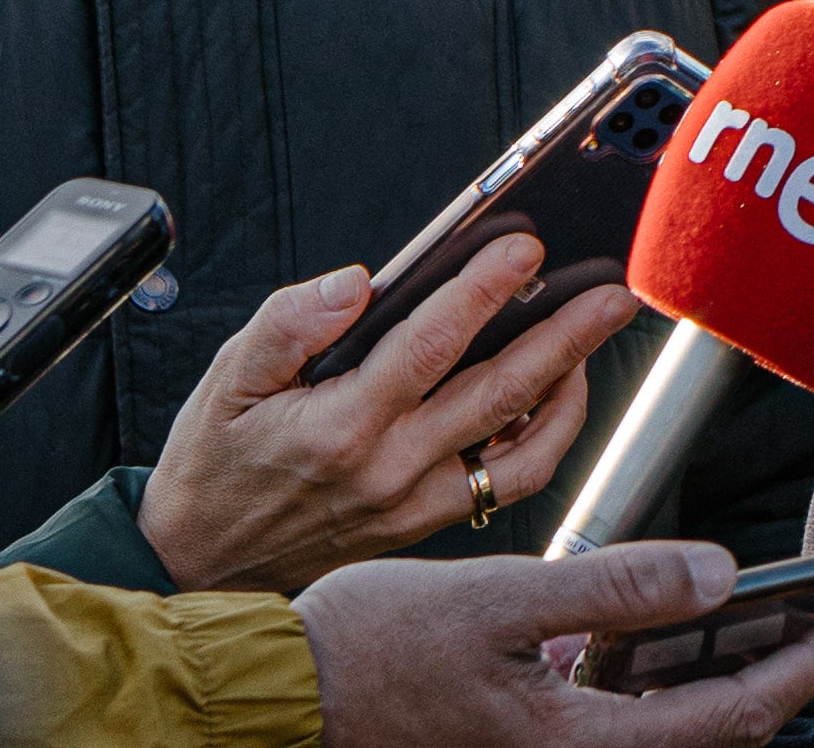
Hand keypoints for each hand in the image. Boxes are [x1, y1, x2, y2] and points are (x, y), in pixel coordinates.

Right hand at [141, 234, 637, 592]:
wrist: (199, 566)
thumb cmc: (216, 465)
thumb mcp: (224, 382)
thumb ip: (287, 324)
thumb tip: (354, 282)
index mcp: (340, 426)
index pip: (429, 345)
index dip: (482, 291)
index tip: (525, 247)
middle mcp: (389, 469)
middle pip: (499, 393)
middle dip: (566, 336)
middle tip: (614, 294)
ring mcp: (416, 504)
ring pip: (520, 450)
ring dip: (570, 391)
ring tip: (594, 340)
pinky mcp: (428, 524)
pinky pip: (507, 485)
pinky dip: (545, 440)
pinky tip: (554, 395)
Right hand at [293, 541, 813, 747]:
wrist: (275, 700)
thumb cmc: (370, 649)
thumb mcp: (503, 599)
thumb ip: (616, 588)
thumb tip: (720, 577)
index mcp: (574, 746)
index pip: (731, 715)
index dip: (804, 667)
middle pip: (712, 738)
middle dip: (780, 680)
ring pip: (670, 740)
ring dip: (724, 689)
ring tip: (763, 626)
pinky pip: (621, 735)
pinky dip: (662, 695)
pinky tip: (657, 647)